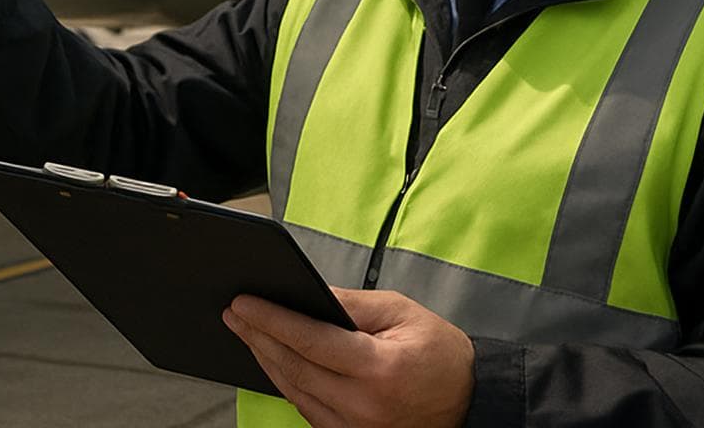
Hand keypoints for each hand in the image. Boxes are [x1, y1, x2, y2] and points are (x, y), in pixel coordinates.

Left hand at [223, 288, 474, 427]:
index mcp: (379, 371)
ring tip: (246, 332)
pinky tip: (273, 361)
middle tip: (234, 313)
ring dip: (266, 360)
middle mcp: (363, 407)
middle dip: (259, 337)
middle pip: (294, 369)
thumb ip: (353, 304)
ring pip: (295, 393)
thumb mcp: (403, 313)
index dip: (272, 320)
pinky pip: (308, 410)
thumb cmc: (440, 355)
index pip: (311, 342)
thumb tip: (310, 294)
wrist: (470, 403)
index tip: (244, 304)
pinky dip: (287, 383)